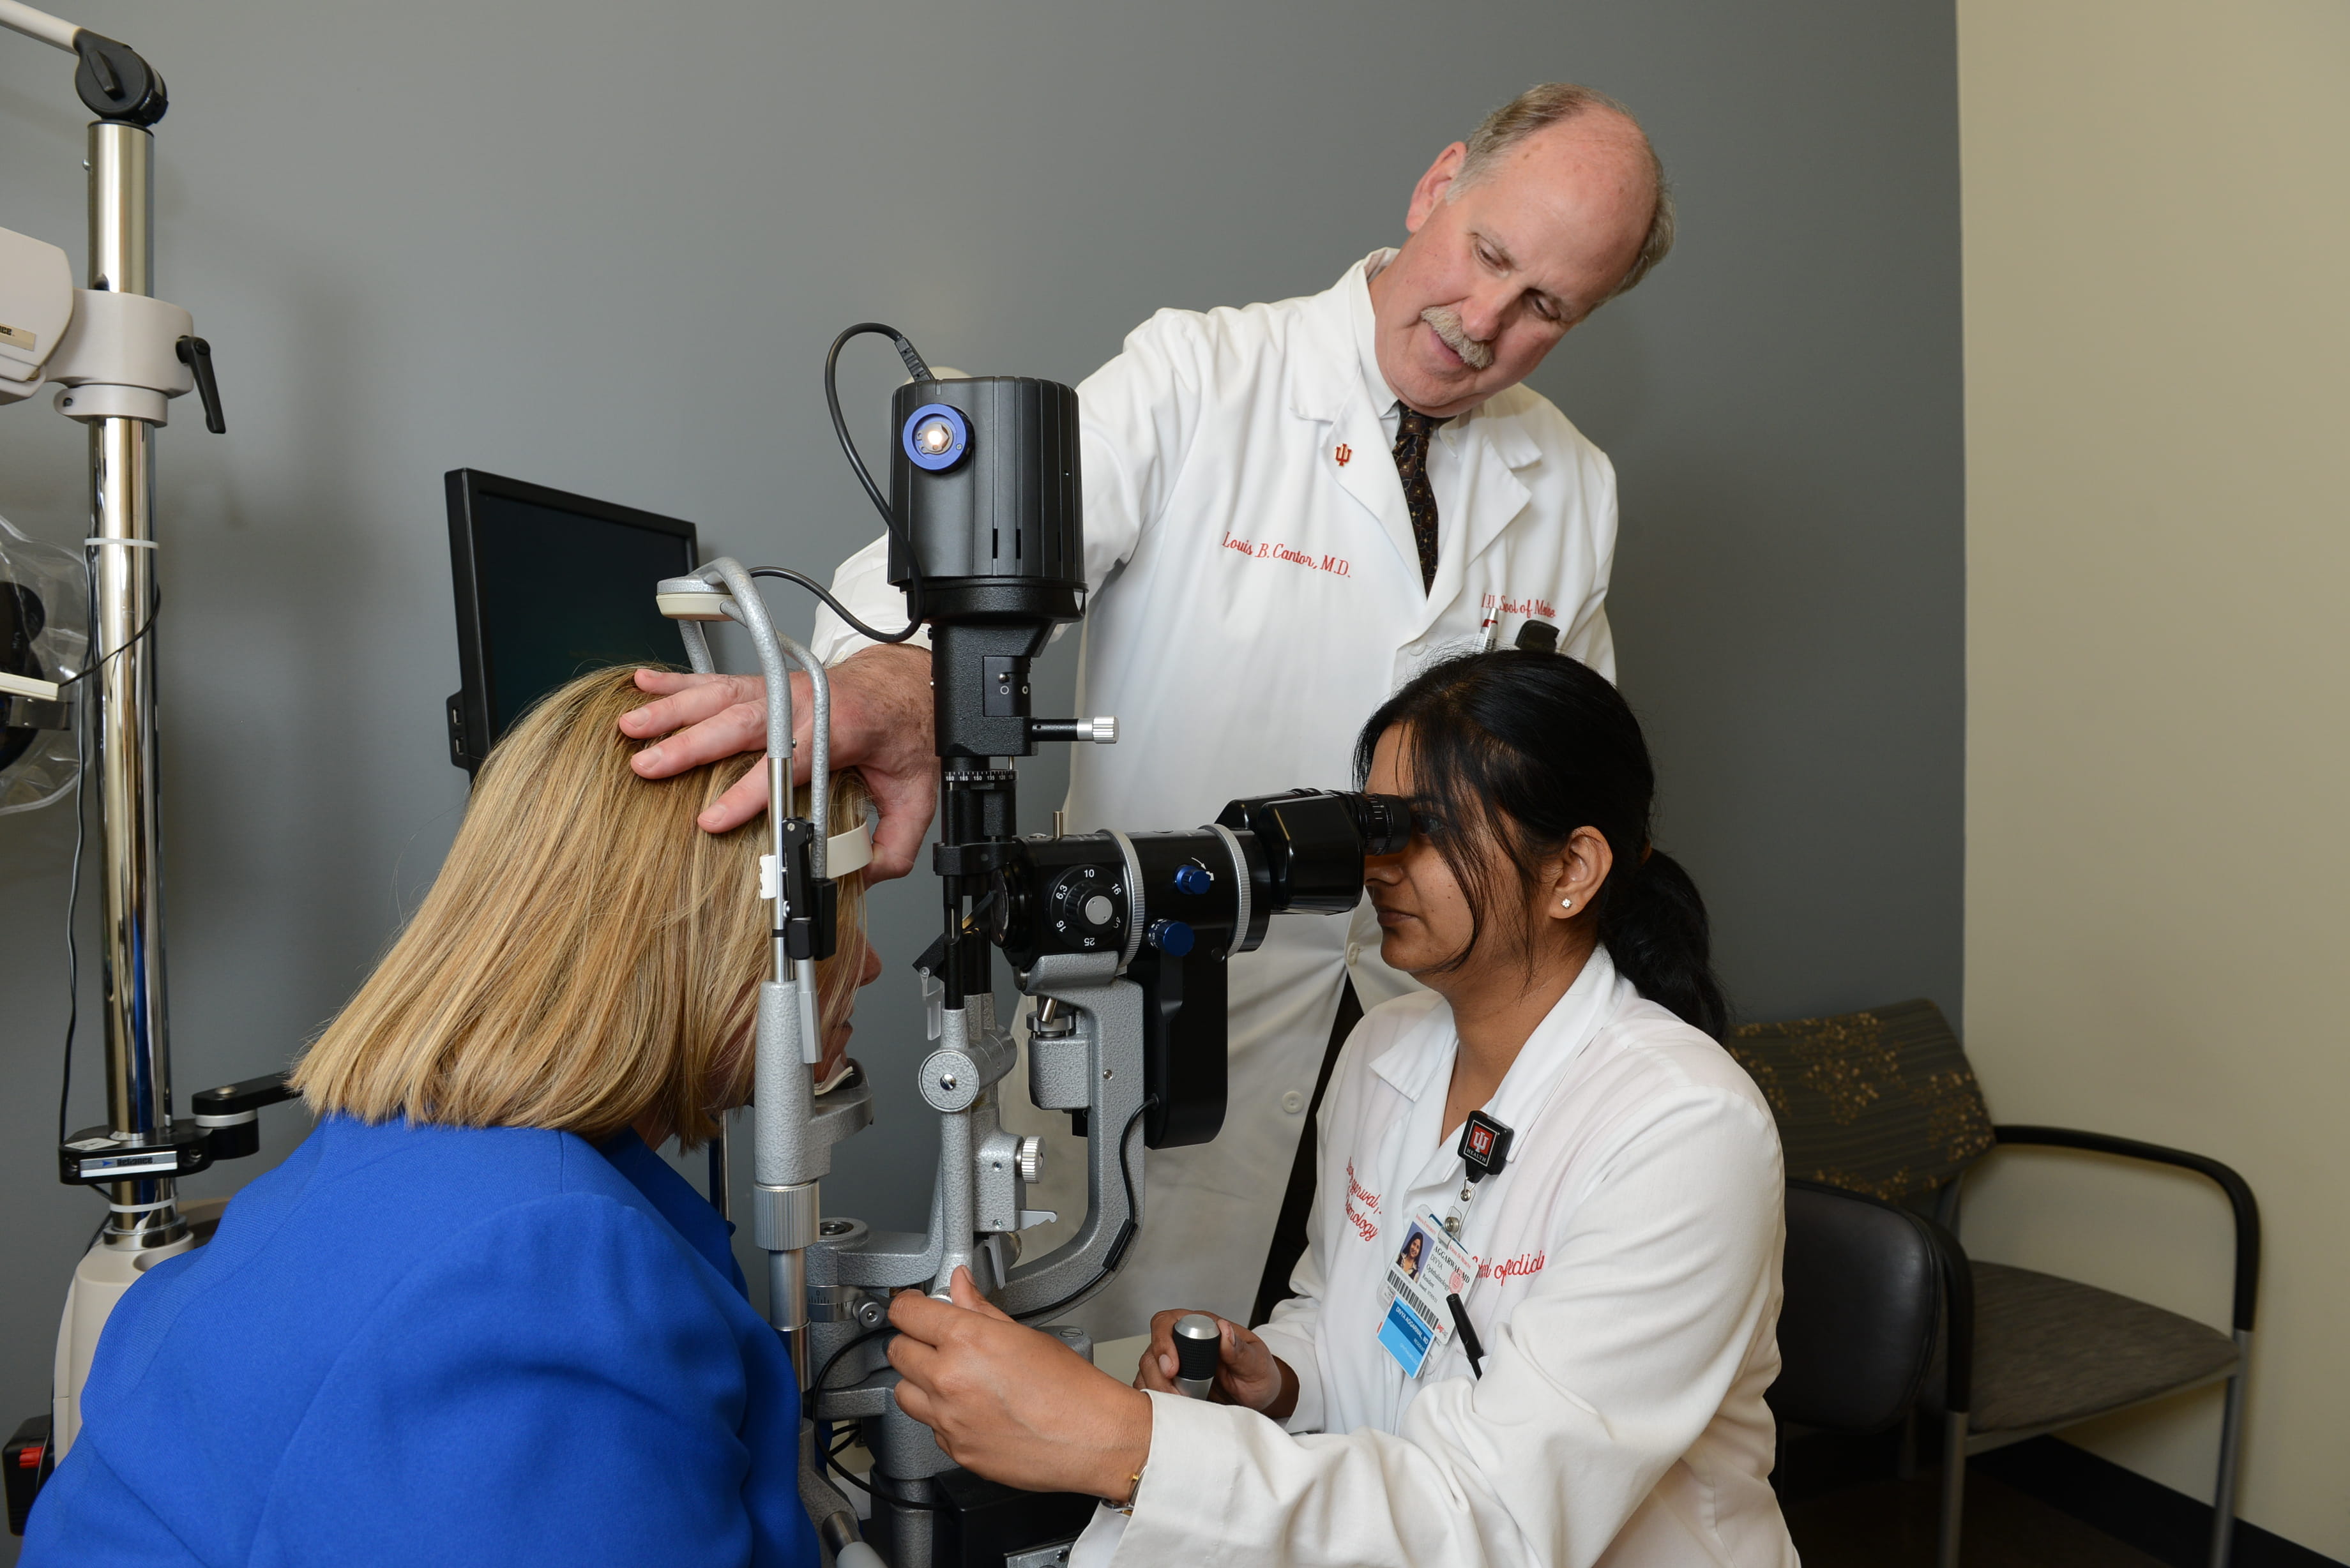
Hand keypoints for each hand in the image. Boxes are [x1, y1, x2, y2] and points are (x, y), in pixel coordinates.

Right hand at [619, 644, 933, 875]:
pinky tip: (642, 683)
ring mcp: (782, 690)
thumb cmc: (906, 733)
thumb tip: (861, 877)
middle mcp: (806, 704)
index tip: (710, 819)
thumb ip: (895, 842)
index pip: (789, 763)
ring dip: (671, 711)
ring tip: (631, 726)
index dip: (747, 792)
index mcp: (843, 729)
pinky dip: (677, 682)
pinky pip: (717, 680)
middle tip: (647, 768)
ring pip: (721, 697)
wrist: (908, 684)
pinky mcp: (767, 685)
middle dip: (691, 746)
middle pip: (742, 724)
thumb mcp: (917, 794)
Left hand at [887, 1268, 1152, 1500]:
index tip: (913, 1307)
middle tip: (934, 1340)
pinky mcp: (955, 1450)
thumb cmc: (1070, 1388)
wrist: (1092, 1438)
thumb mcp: (1023, 1334)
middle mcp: (949, 1380)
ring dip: (918, 1381)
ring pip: (902, 1391)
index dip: (908, 1306)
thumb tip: (959, 1285)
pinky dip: (940, 1416)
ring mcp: (948, 1419)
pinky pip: (929, 1426)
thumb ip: (980, 1308)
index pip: (906, 1312)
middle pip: (897, 1351)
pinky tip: (969, 1408)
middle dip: (913, 1341)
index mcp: (966, 1341)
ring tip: (948, 1377)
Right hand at [1137, 1309, 1296, 1418]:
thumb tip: (1224, 1329)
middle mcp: (1184, 1343)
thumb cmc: (1259, 1375)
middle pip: (1152, 1350)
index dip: (1164, 1342)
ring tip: (1178, 1406)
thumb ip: (1240, 1349)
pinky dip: (1155, 1402)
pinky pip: (1151, 1390)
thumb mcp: (1258, 1363)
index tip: (1173, 1368)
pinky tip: (1171, 1411)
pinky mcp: (1172, 1386)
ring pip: (1147, 1372)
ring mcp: (1175, 1365)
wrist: (1260, 1399)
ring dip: (1156, 1390)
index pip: (1169, 1322)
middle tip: (1175, 1395)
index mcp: (1203, 1327)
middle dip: (1157, 1374)